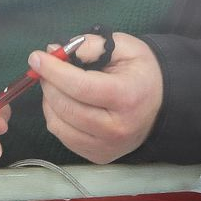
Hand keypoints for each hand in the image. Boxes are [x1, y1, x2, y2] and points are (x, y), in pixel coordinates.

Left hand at [36, 32, 162, 163]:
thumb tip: (56, 51)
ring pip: (58, 125)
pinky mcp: (98, 156)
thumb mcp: (123, 47)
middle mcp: (117, 128)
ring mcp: (107, 147)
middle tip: (45, 67)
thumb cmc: (141, 72)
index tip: (36, 56)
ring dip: (49, 101)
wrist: (163, 104)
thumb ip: (91, 45)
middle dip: (48, 83)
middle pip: (66, 107)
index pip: (80, 86)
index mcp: (127, 97)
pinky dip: (56, 117)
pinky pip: (63, 137)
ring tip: (56, 85)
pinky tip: (64, 102)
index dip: (53, 71)